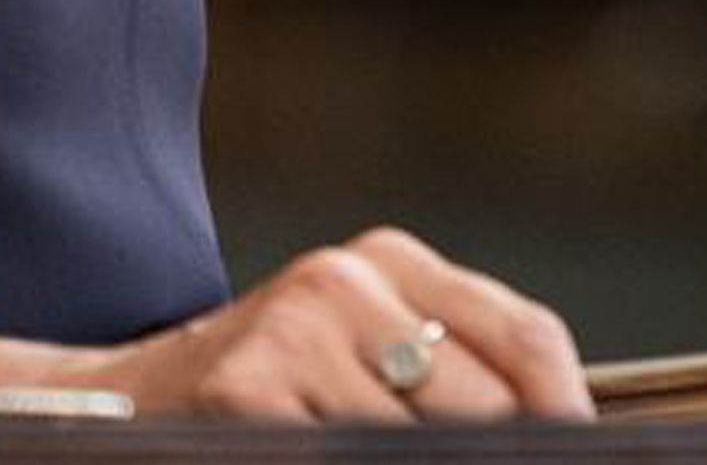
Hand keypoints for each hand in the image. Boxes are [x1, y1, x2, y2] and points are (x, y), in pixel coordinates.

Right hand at [100, 225, 590, 421]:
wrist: (124, 401)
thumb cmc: (269, 393)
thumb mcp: (360, 355)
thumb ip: (452, 378)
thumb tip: (562, 433)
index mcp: (391, 261)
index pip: (526, 337)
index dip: (567, 414)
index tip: (582, 456)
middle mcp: (349, 277)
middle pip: (487, 404)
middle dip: (496, 457)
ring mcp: (296, 329)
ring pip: (417, 445)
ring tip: (368, 453)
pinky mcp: (247, 389)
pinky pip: (339, 458)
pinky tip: (317, 455)